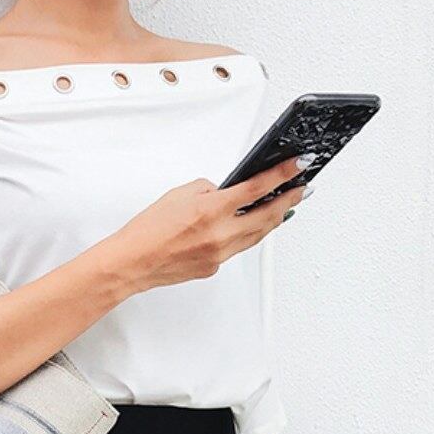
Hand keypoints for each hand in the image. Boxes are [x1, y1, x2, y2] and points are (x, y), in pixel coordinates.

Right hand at [106, 155, 310, 295]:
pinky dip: (246, 235)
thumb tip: (224, 192)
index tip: (299, 165)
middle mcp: (220, 234)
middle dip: (288, 199)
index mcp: (211, 210)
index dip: (283, 174)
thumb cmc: (147, 230)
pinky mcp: (214, 267)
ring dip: (274, 219)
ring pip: (257, 235)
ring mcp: (220, 254)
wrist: (132, 262)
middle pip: (267, 215)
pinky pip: (237, 248)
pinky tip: (250, 227)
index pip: (258, 187)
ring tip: (285, 207)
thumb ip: (207, 190)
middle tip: (302, 190)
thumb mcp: (178, 195)